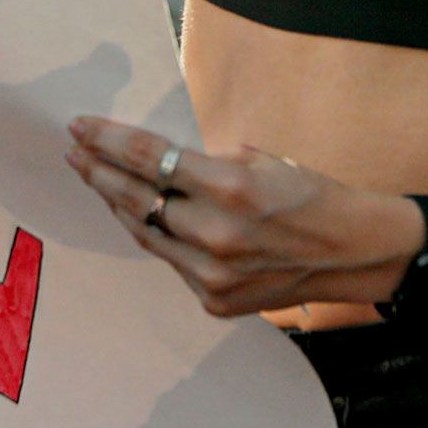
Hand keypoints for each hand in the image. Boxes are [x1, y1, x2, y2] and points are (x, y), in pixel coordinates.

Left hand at [67, 115, 422, 318]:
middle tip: (75, 152)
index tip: (81, 126)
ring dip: (119, 205)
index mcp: (230, 189)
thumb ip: (206, 163)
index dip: (109, 140)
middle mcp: (216, 236)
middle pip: (136, 199)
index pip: (150, 158)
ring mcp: (212, 276)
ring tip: (99, 180)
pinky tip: (146, 217)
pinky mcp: (214, 301)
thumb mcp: (261, 160)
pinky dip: (159, 237)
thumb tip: (155, 157)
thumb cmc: (310, 195)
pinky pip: (172, 262)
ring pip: (145, 235)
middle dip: (98, 172)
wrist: (352, 252)